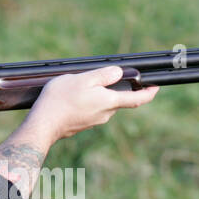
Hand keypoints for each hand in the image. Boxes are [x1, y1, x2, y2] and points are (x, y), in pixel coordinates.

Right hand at [25, 66, 159, 142]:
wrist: (43, 125)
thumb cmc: (60, 100)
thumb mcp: (82, 79)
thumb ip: (103, 76)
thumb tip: (119, 73)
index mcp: (109, 102)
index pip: (137, 99)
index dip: (149, 93)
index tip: (156, 87)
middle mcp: (105, 115)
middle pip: (117, 99)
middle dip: (113, 88)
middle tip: (100, 76)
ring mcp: (94, 121)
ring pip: (102, 104)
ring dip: (97, 95)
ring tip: (79, 86)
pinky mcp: (83, 125)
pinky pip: (91, 110)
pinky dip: (87, 103)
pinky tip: (72, 98)